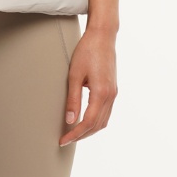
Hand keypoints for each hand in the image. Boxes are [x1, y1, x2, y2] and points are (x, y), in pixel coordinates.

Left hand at [59, 27, 117, 146]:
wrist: (103, 36)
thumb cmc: (87, 51)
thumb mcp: (75, 74)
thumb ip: (73, 99)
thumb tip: (70, 121)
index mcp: (101, 93)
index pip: (88, 122)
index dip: (75, 134)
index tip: (63, 140)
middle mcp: (110, 95)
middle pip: (97, 125)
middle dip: (82, 135)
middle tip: (66, 139)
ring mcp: (114, 93)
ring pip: (103, 121)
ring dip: (89, 130)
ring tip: (74, 133)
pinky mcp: (113, 89)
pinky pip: (106, 112)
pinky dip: (96, 121)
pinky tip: (86, 120)